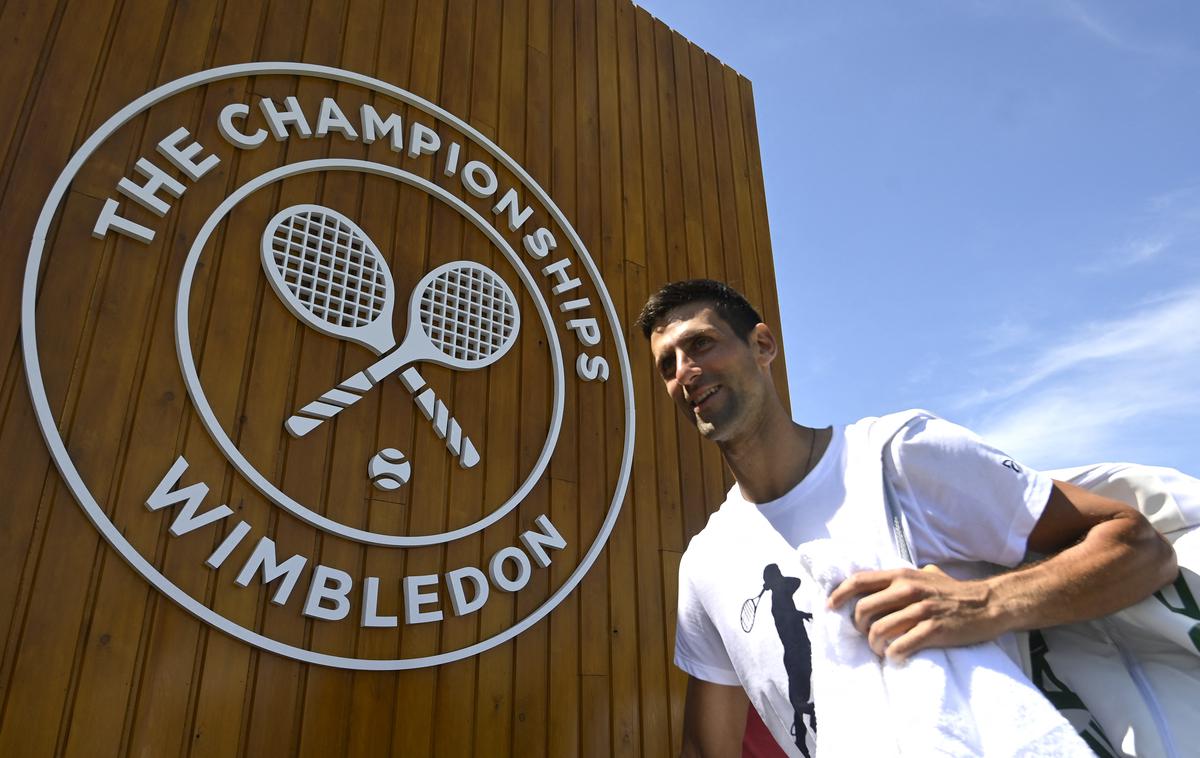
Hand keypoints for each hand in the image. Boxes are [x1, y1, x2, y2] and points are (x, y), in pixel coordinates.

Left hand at [826, 565, 1001, 661]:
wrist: (989, 605)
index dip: (839, 594)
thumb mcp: (926, 575)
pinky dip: (893, 654)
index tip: (830, 608)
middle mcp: (908, 589)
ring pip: (879, 629)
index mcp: (902, 575)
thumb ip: (903, 578)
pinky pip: (901, 645)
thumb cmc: (954, 592)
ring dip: (874, 645)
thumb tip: (878, 583)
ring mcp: (920, 609)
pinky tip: (896, 656)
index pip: (859, 580)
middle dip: (858, 626)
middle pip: (863, 608)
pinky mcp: (933, 629)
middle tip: (864, 635)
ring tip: (880, 650)